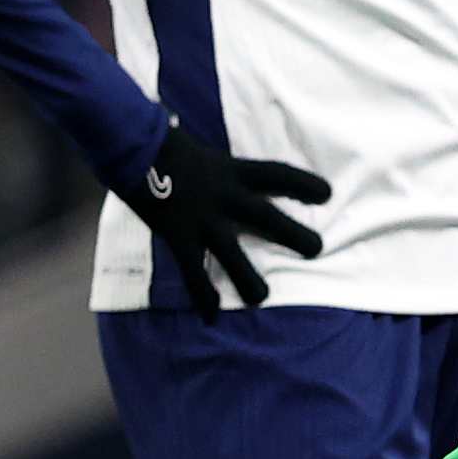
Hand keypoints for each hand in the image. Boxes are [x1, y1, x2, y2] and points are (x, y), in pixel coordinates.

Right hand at [119, 124, 326, 311]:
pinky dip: (202, 293)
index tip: (328, 194)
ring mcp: (201, 217)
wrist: (129, 143)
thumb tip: (227, 178)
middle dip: (293, 234)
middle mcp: (223, 194)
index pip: (278, 174)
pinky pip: (192, 270)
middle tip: (317, 250)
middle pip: (266, 216)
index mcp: (232, 169)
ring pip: (232, 252)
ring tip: (262, 298)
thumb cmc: (163, 146)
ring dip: (248, 277)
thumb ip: (219, 171)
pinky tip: (211, 316)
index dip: (304, 185)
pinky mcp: (177, 234)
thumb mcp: (202, 152)